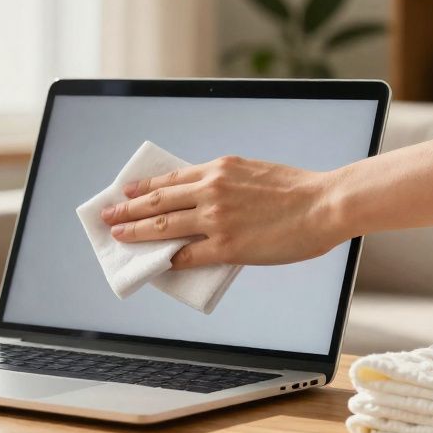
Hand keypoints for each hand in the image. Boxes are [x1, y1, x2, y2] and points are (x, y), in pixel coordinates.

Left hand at [99, 156, 345, 267]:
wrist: (324, 203)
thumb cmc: (297, 189)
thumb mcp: (252, 171)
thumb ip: (224, 182)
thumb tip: (200, 199)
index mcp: (218, 168)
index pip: (169, 178)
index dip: (143, 187)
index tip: (125, 191)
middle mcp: (211, 190)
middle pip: (157, 201)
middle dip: (127, 209)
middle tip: (108, 215)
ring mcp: (216, 219)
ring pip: (164, 227)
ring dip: (137, 233)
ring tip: (119, 236)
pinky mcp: (227, 246)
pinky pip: (188, 255)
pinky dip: (170, 260)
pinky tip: (158, 263)